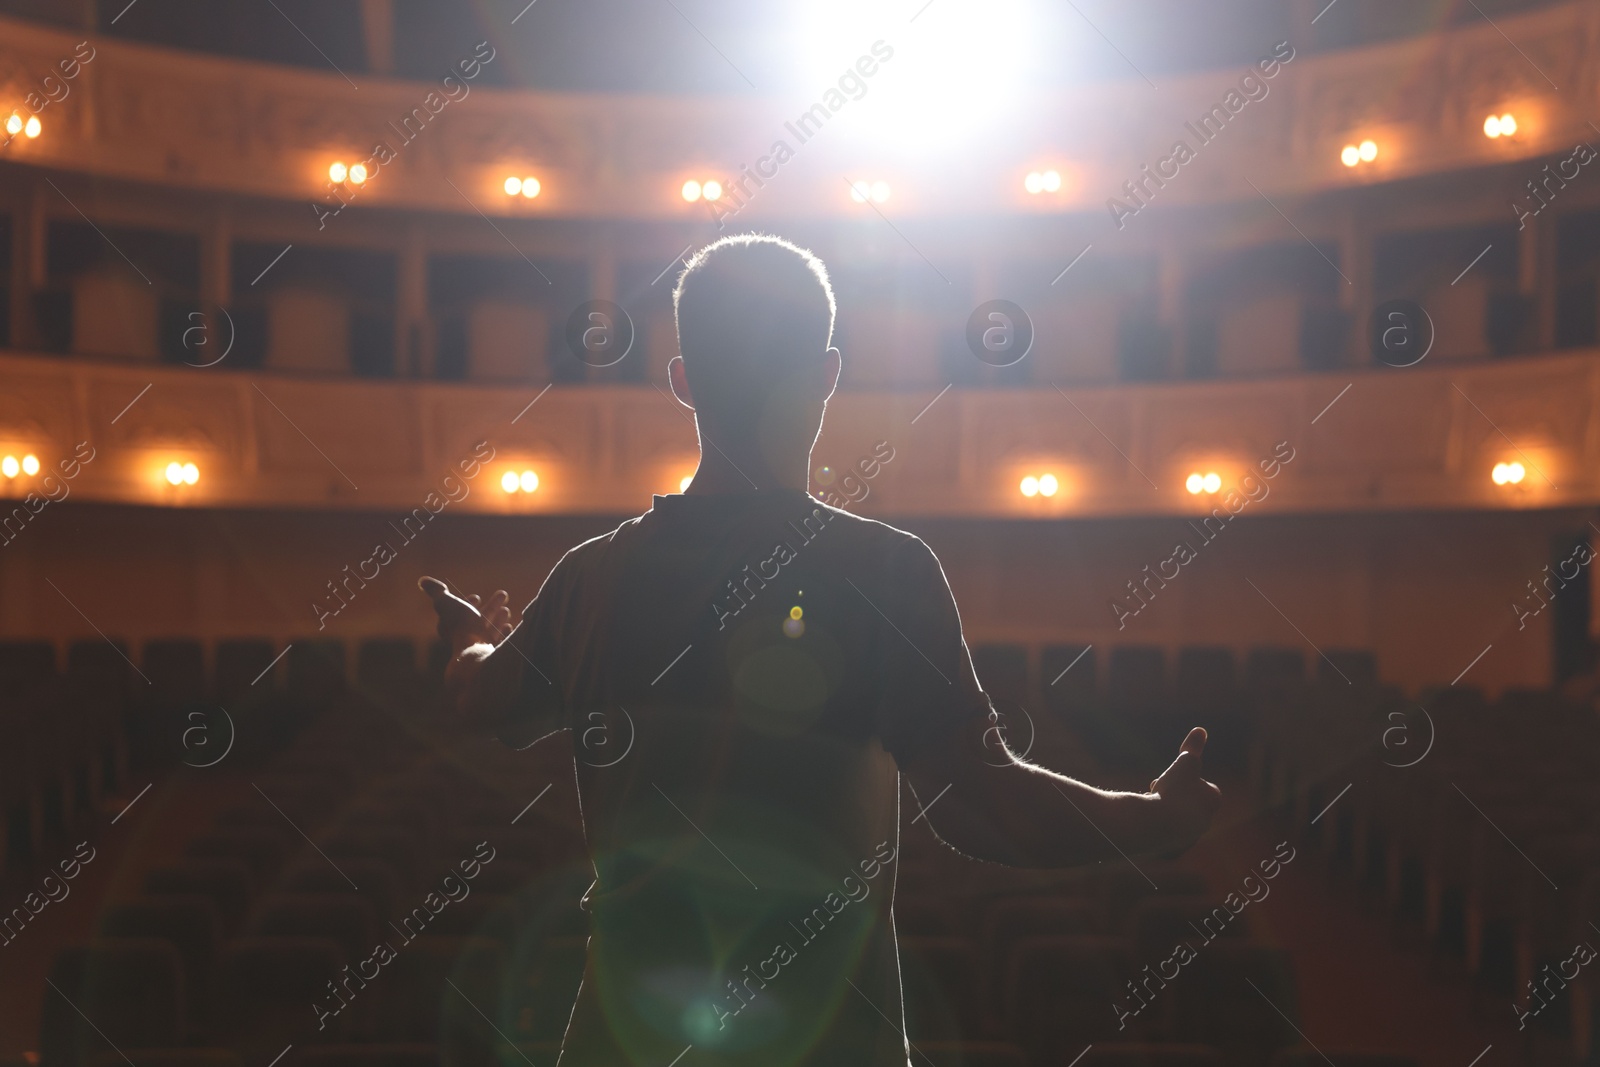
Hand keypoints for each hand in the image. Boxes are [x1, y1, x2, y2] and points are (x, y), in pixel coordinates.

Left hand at [418, 577, 511, 656]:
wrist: (476, 653)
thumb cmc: (461, 626)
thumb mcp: (446, 603)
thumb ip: (437, 592)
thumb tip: (423, 581)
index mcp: (453, 627)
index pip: (459, 614)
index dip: (467, 604)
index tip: (476, 596)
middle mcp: (465, 638)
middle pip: (478, 620)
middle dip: (490, 607)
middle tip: (503, 594)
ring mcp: (479, 648)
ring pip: (490, 631)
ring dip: (498, 618)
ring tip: (507, 610)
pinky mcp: (492, 655)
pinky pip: (499, 643)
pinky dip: (504, 633)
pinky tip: (509, 626)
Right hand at [1148, 727, 1221, 850]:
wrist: (1151, 825)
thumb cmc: (1172, 791)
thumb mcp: (1184, 763)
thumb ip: (1192, 748)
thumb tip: (1201, 729)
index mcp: (1212, 803)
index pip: (1204, 785)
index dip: (1187, 778)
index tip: (1176, 778)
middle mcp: (1203, 824)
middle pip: (1187, 802)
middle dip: (1174, 794)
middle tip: (1160, 789)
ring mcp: (1186, 839)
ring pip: (1174, 818)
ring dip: (1162, 809)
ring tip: (1151, 804)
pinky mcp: (1168, 851)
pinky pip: (1160, 834)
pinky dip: (1152, 825)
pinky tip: (1144, 821)